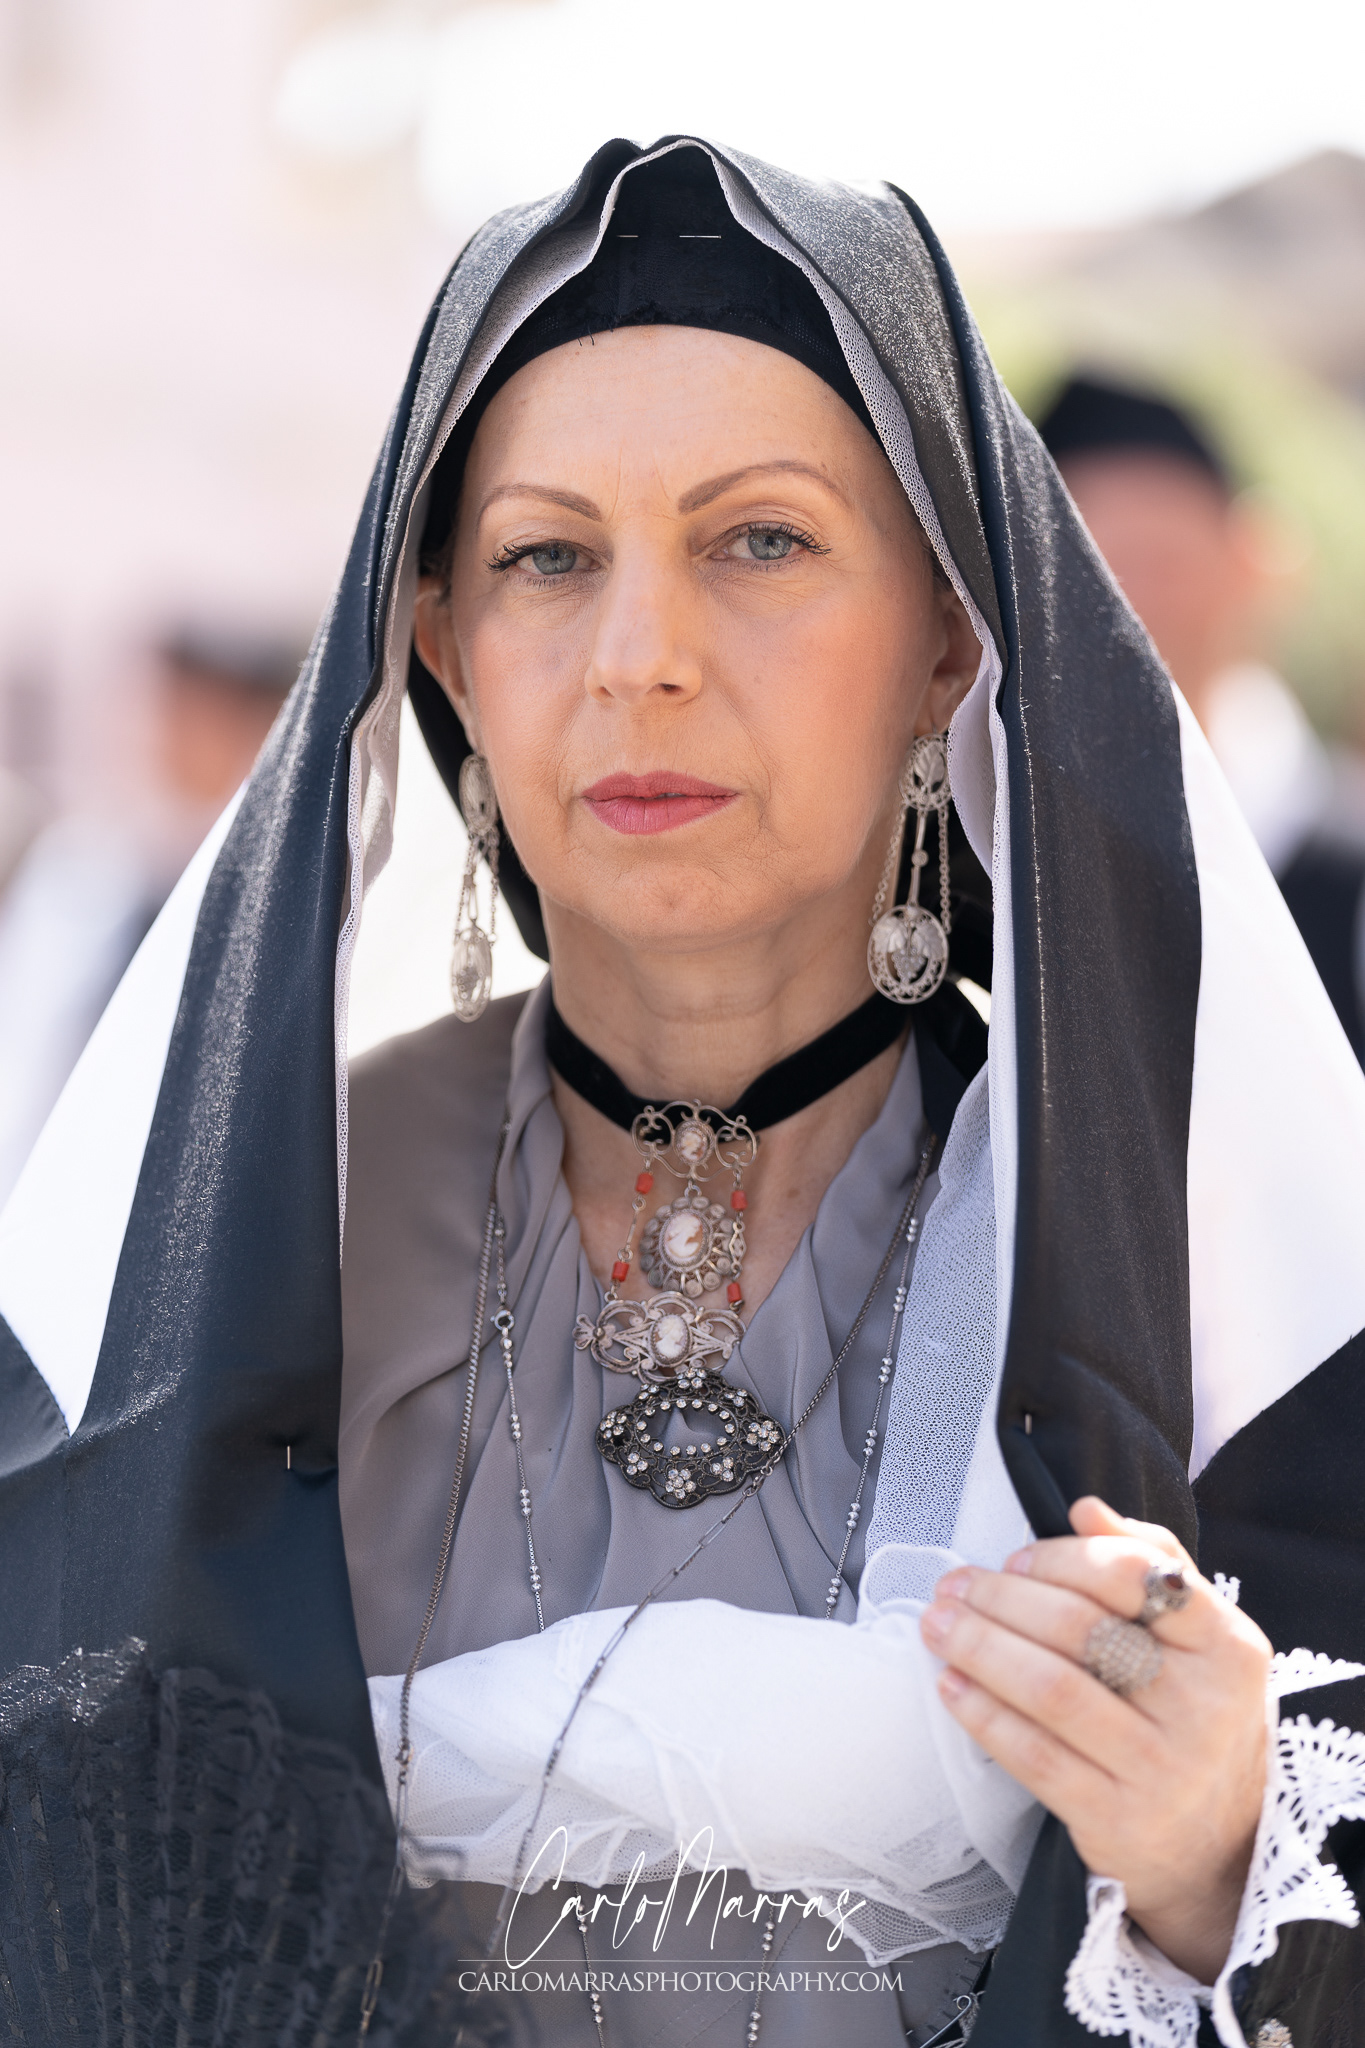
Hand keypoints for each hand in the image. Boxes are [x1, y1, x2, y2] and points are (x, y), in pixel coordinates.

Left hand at [919, 1496, 1270, 1983]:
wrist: (1216, 1846)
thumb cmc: (1191, 1714)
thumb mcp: (1199, 1639)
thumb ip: (1151, 1562)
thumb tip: (1085, 1510)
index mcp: (1227, 1646)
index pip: (1138, 1576)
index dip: (1062, 1559)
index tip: (1015, 1557)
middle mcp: (1202, 1708)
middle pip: (1082, 1630)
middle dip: (1002, 1599)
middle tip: (954, 1585)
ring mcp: (1160, 1768)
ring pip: (1051, 1690)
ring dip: (980, 1649)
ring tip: (937, 1624)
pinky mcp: (1115, 1817)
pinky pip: (1033, 1755)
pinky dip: (982, 1714)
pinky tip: (950, 1685)